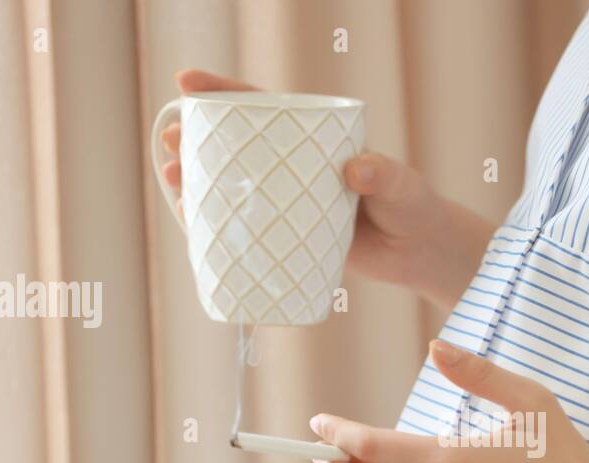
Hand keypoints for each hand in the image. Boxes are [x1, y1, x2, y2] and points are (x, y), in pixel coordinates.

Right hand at [160, 69, 493, 310]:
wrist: (420, 254)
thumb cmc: (413, 207)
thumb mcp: (400, 184)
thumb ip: (382, 173)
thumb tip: (355, 170)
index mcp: (315, 140)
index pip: (265, 108)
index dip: (224, 93)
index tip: (188, 82)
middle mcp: (295, 166)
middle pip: (237, 145)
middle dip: (197, 136)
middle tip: (168, 136)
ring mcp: (289, 202)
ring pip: (236, 185)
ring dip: (198, 179)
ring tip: (169, 174)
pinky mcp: (289, 237)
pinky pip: (248, 227)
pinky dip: (219, 223)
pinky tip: (192, 221)